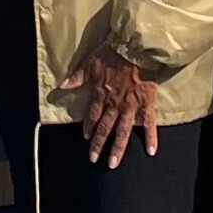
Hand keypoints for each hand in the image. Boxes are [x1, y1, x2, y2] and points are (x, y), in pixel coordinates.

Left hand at [62, 48, 158, 168]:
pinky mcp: (147, 104)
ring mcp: (131, 107)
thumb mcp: (89, 63)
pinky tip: (151, 151)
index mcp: (101, 96)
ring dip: (118, 148)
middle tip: (94, 160)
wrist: (135, 49)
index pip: (92, 116)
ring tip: (113, 163)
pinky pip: (149, 123)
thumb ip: (77, 77)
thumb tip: (62, 86)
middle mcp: (115, 105)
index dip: (89, 127)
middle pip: (105, 128)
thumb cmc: (112, 54)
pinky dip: (151, 137)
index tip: (86, 137)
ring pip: (123, 131)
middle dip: (99, 145)